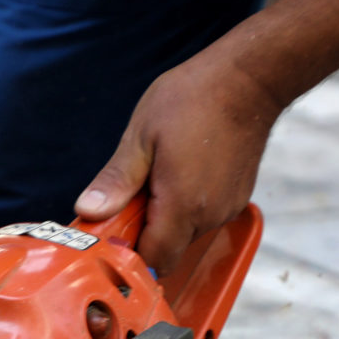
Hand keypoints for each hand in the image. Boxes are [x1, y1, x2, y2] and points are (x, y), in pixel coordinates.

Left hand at [74, 51, 282, 276]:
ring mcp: (228, 208)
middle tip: (135, 193)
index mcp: (183, 205)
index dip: (129, 251)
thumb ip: (116, 181)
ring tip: (161, 175)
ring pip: (186, 235)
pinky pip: (205, 217)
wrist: (249, 79)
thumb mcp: (143, 135)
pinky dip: (189, 207)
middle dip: (146, 232)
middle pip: (169, 251)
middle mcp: (209, 215)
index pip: (152, 259)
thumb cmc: (195, 98)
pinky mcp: (238, 198)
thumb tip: (88, 212)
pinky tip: (184, 172)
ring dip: (168, 218)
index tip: (115, 229)